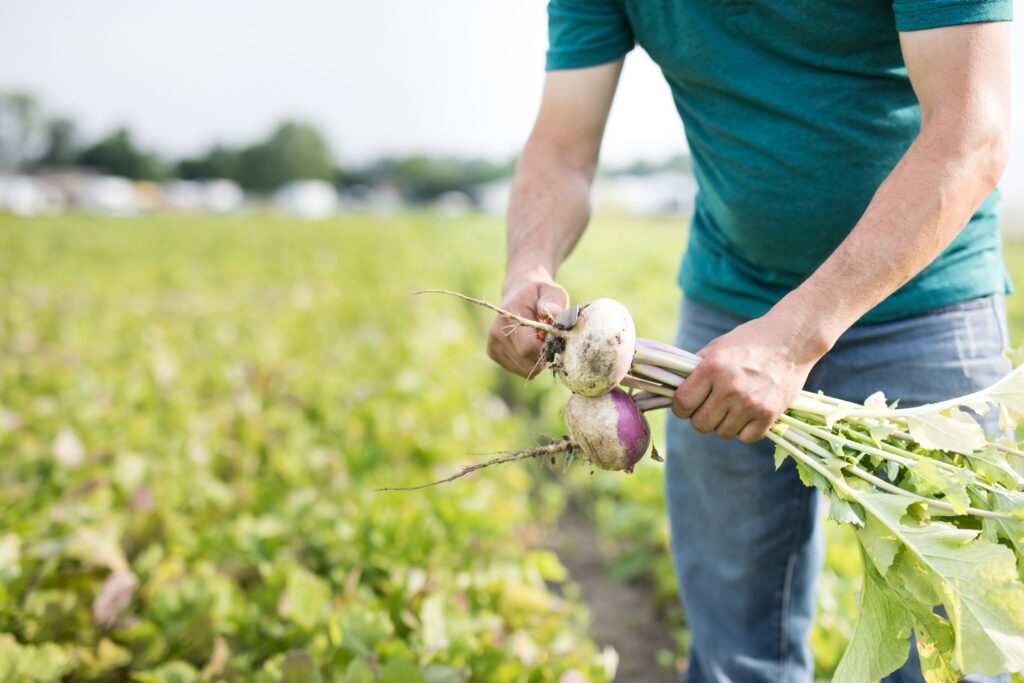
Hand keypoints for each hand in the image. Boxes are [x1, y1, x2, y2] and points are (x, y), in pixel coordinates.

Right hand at [486, 266, 569, 377]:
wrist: (520, 293)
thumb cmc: (540, 295)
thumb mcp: (551, 293)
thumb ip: (553, 303)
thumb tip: (552, 313)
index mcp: (508, 317)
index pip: (528, 348)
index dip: (547, 348)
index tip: (556, 338)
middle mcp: (496, 333)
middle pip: (528, 362)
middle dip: (545, 356)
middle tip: (550, 339)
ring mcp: (493, 345)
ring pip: (526, 370)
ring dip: (539, 360)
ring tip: (540, 340)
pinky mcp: (493, 353)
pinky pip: (521, 370)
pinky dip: (531, 362)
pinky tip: (531, 345)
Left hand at [671, 311, 826, 443]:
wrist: (792, 339)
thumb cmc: (750, 341)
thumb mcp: (717, 347)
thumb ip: (695, 369)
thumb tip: (671, 388)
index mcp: (712, 368)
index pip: (682, 404)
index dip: (680, 407)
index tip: (687, 403)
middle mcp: (730, 387)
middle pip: (699, 424)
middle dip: (700, 416)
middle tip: (711, 405)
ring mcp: (750, 403)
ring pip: (721, 433)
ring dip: (723, 423)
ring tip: (732, 406)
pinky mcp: (770, 414)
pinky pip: (745, 438)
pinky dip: (744, 430)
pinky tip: (747, 413)